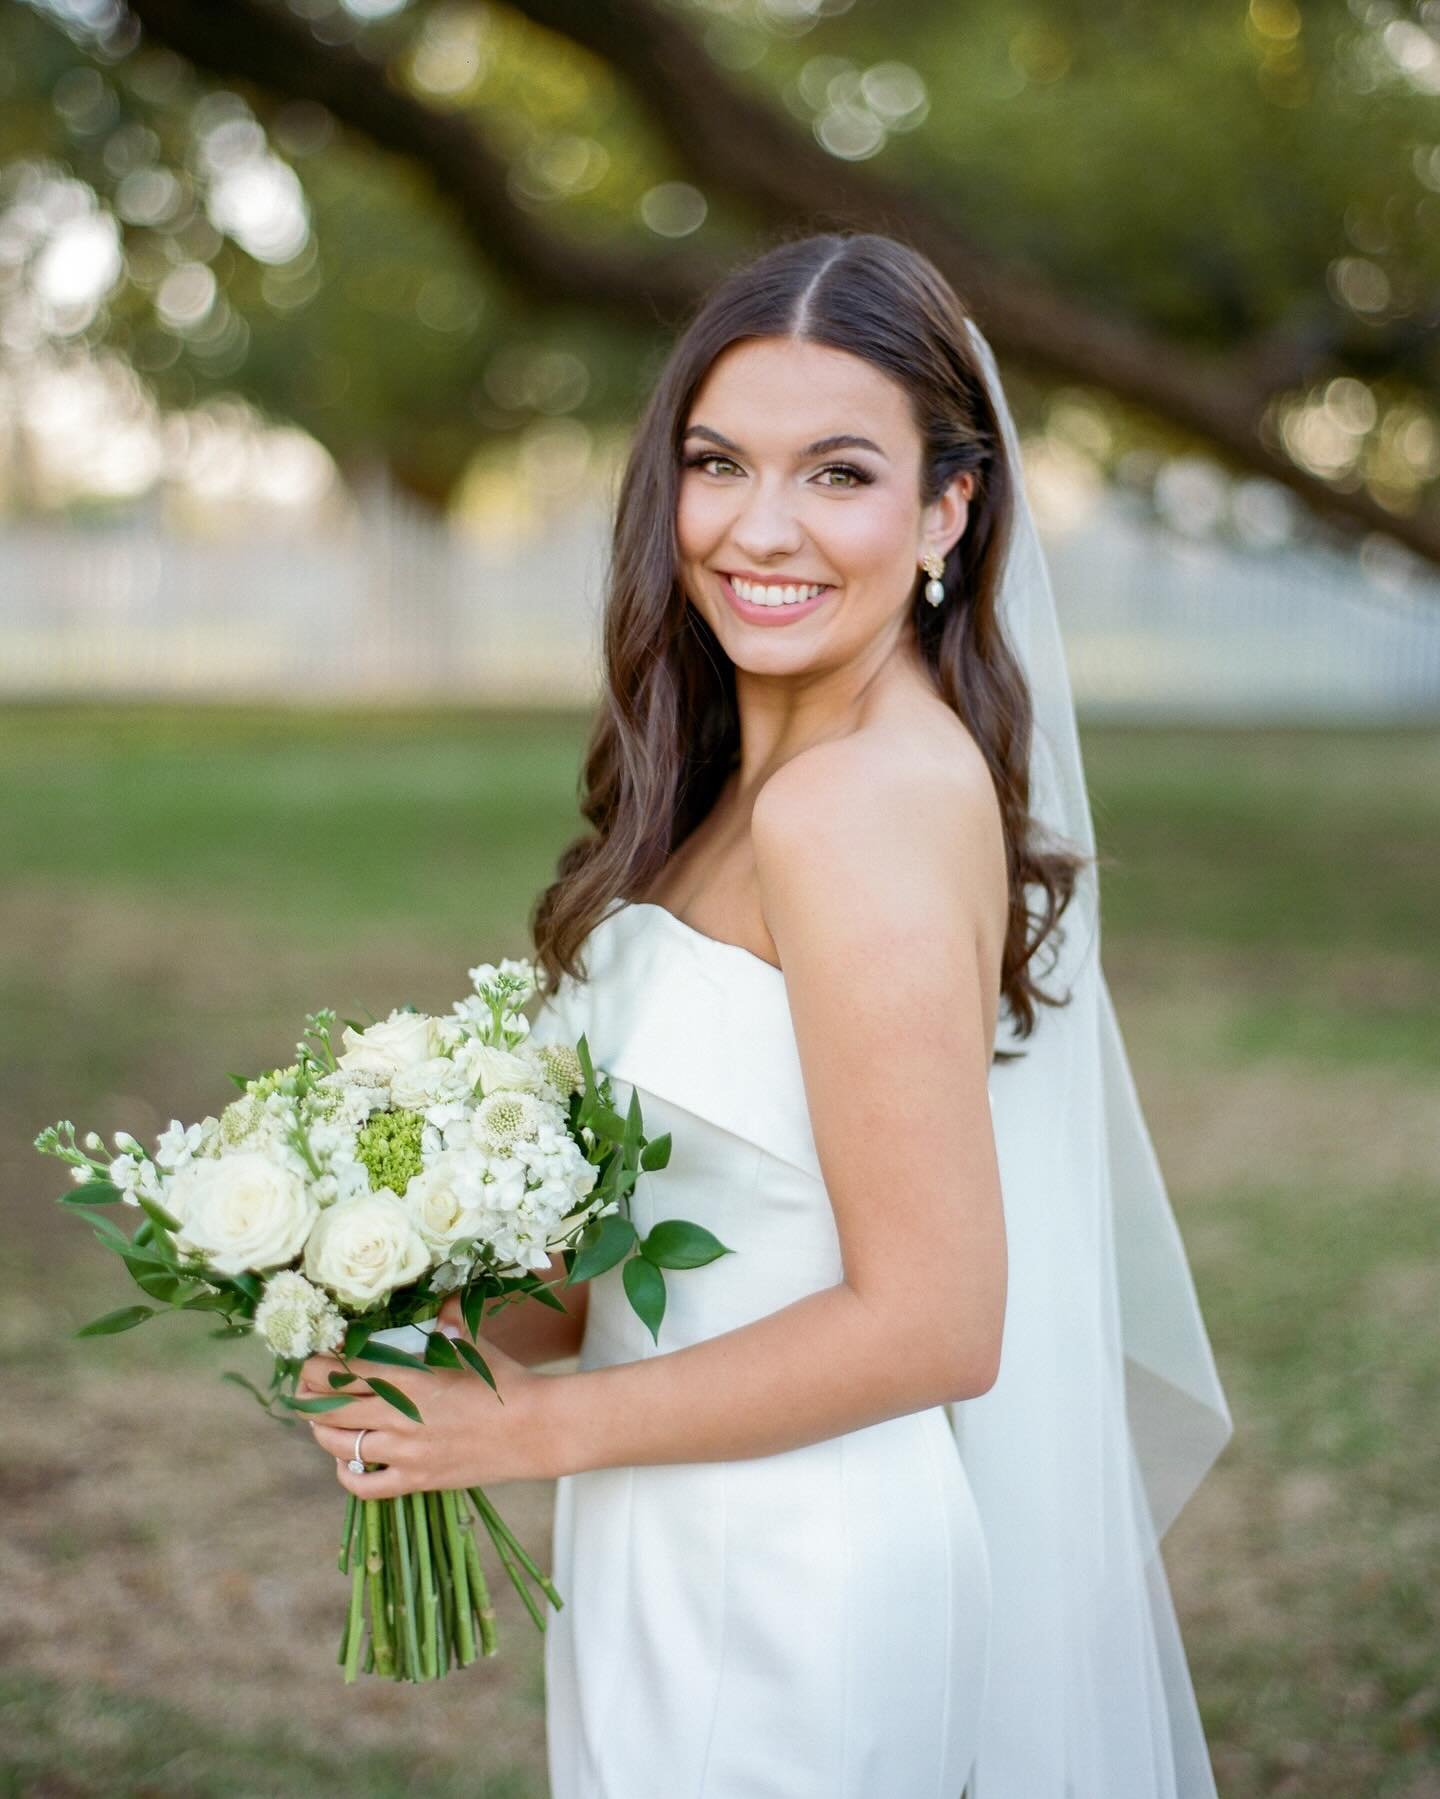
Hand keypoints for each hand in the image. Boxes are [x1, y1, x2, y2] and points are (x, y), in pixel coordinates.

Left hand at [298, 1317, 552, 1497]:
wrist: (535, 1427)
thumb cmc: (504, 1378)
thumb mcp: (472, 1341)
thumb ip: (447, 1316)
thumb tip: (439, 1291)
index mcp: (407, 1376)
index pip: (340, 1371)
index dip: (315, 1366)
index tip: (310, 1360)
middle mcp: (398, 1415)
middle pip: (328, 1409)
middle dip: (307, 1397)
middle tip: (304, 1388)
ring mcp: (406, 1452)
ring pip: (339, 1447)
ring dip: (323, 1433)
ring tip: (323, 1421)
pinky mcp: (417, 1479)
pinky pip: (365, 1485)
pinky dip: (348, 1475)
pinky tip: (350, 1462)